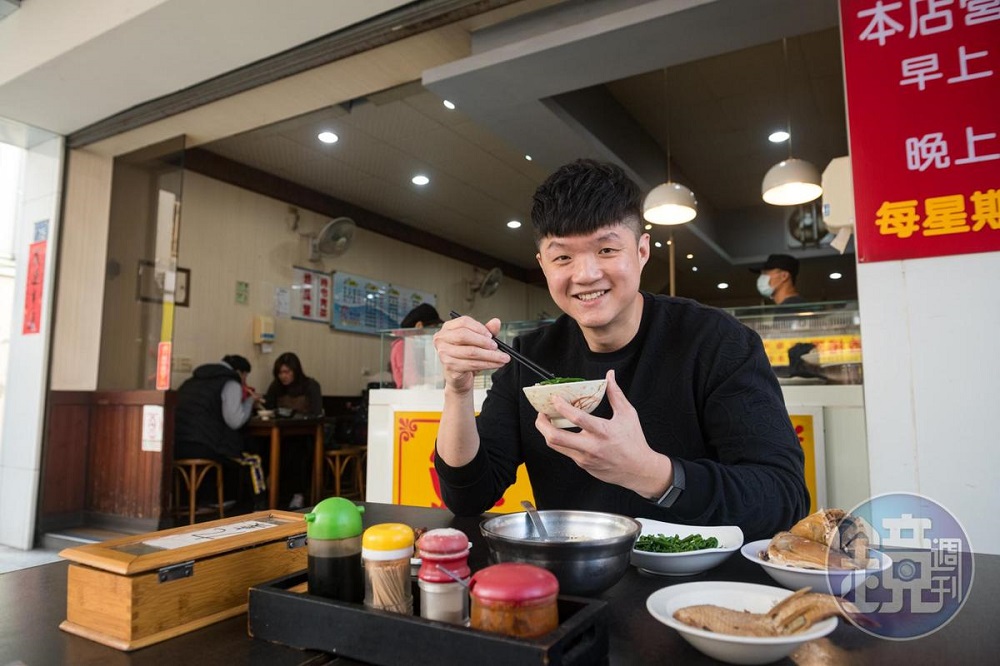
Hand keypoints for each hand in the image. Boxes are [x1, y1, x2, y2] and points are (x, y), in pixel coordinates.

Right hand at [433, 315, 509, 393]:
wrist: (459, 377)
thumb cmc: (466, 356)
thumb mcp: (477, 341)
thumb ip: (486, 331)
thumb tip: (496, 322)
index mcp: (448, 328)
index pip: (464, 322)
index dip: (479, 328)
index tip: (491, 335)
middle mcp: (442, 339)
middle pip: (464, 335)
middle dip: (484, 341)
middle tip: (496, 346)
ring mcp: (444, 353)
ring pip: (471, 352)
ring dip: (490, 355)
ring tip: (502, 357)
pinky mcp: (450, 366)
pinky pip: (472, 364)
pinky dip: (487, 364)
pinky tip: (496, 364)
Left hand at [535, 369, 671, 497]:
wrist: (638, 470)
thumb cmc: (633, 441)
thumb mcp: (627, 414)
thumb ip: (615, 394)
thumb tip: (609, 375)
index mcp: (603, 431)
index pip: (577, 418)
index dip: (562, 407)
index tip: (554, 398)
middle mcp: (591, 446)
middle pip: (556, 437)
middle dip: (542, 424)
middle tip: (541, 413)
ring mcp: (584, 458)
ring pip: (556, 446)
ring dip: (546, 432)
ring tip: (546, 421)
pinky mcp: (582, 464)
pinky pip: (566, 451)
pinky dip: (561, 440)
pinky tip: (562, 431)